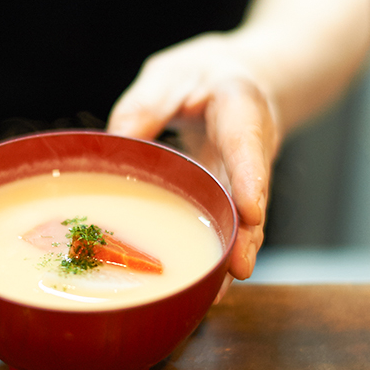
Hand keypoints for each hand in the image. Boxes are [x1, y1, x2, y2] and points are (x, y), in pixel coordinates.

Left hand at [108, 33, 280, 287]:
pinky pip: (226, 226)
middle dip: (246, 235)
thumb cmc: (203, 76)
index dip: (251, 177)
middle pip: (253, 195)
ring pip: (243, 221)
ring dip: (231, 256)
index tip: (251, 211)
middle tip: (237, 270)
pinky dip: (216, 253)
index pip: (248, 140)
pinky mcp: (231, 198)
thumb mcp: (170, 75)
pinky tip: (203, 287)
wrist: (241, 80)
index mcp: (239, 106)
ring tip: (214, 294)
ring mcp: (244, 179)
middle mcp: (251, 150)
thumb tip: (115, 148)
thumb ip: (146, 106)